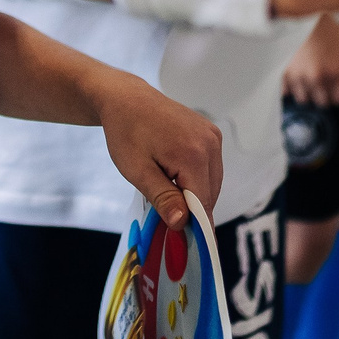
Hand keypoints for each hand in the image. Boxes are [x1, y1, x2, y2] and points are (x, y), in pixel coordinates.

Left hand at [95, 70, 224, 227]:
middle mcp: (210, 143)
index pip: (203, 204)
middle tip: (167, 217)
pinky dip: (197, 178)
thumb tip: (182, 222)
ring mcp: (213, 136)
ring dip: (194, 194)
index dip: (192, 224)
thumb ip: (162, 197)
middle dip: (191, 209)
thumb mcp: (137, 170)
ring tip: (168, 191)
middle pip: (210, 194)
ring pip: (213, 182)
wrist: (126, 99)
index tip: (181, 240)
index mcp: (194, 154)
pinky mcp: (211, 132)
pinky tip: (176, 176)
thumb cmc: (126, 133)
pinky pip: (211, 167)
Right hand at [282, 16, 338, 106]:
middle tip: (320, 79)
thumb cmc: (323, 25)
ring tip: (305, 73)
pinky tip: (293, 71)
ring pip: (304, 99)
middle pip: (323, 102)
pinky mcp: (282, 74)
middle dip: (323, 93)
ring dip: (305, 89)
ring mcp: (299, 77)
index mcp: (338, 70)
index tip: (336, 87)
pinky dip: (289, 85)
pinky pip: (287, 92)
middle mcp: (319, 77)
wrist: (297, 10)